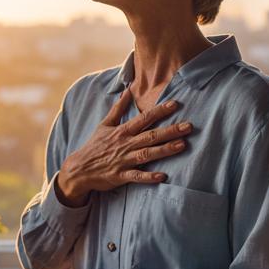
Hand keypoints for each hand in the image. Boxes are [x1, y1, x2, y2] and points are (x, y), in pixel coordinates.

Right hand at [56, 88, 192, 205]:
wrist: (79, 169)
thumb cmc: (94, 146)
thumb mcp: (104, 124)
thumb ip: (118, 108)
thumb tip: (127, 91)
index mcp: (122, 131)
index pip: (144, 118)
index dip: (159, 111)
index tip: (175, 104)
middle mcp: (125, 144)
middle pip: (150, 135)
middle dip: (170, 130)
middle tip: (189, 126)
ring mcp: (124, 160)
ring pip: (147, 154)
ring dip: (164, 150)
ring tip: (182, 145)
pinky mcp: (121, 176)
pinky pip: (137, 176)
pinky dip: (149, 177)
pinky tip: (163, 176)